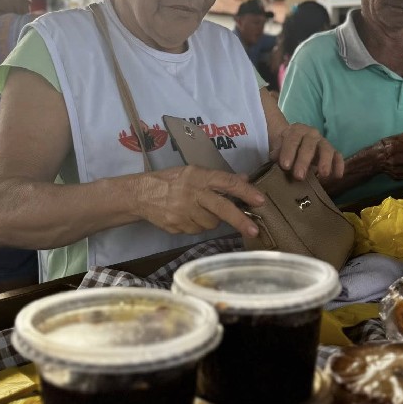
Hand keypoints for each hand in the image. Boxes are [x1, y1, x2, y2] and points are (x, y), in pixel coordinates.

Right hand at [135, 165, 265, 239]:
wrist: (141, 194)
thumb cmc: (172, 181)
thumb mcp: (194, 172)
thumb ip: (219, 178)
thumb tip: (244, 179)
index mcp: (199, 176)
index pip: (227, 182)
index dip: (245, 192)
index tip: (261, 201)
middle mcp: (193, 192)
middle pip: (222, 208)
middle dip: (240, 220)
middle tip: (254, 230)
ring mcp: (184, 211)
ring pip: (210, 223)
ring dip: (210, 220)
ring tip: (198, 211)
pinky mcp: (177, 225)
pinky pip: (196, 230)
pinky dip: (196, 226)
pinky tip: (186, 216)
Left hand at [269, 123, 343, 182]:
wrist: (293, 143)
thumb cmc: (284, 148)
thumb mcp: (277, 149)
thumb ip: (277, 154)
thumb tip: (278, 162)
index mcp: (296, 131)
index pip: (292, 140)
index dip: (288, 152)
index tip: (285, 166)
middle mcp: (311, 134)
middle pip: (309, 145)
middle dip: (304, 161)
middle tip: (299, 176)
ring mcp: (323, 142)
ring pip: (326, 149)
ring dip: (325, 162)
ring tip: (323, 175)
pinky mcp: (332, 151)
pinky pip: (338, 156)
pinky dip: (339, 165)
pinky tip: (337, 176)